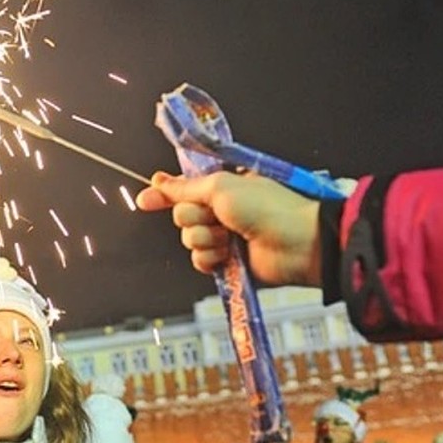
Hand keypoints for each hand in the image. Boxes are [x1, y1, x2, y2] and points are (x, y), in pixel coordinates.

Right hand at [135, 171, 321, 286]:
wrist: (297, 244)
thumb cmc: (268, 208)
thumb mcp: (221, 187)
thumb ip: (185, 187)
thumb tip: (158, 182)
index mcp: (223, 186)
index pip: (184, 188)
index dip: (165, 194)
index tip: (145, 200)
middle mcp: (222, 209)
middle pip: (182, 215)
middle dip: (196, 217)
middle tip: (218, 217)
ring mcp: (225, 235)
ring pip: (190, 239)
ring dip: (206, 239)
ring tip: (229, 237)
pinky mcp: (227, 260)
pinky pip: (200, 260)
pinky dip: (211, 258)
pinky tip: (228, 254)